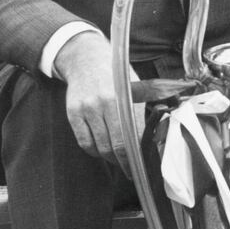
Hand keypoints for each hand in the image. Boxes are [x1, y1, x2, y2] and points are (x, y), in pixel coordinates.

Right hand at [53, 31, 143, 175]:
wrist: (86, 58)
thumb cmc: (115, 74)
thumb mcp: (136, 85)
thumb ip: (144, 109)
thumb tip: (156, 134)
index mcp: (124, 97)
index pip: (133, 136)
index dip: (138, 154)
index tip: (142, 165)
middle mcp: (104, 103)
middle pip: (116, 145)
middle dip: (125, 162)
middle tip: (130, 170)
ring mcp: (86, 109)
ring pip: (100, 147)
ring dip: (110, 158)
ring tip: (117, 161)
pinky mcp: (73, 113)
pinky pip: (84, 142)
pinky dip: (94, 151)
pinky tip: (101, 151)